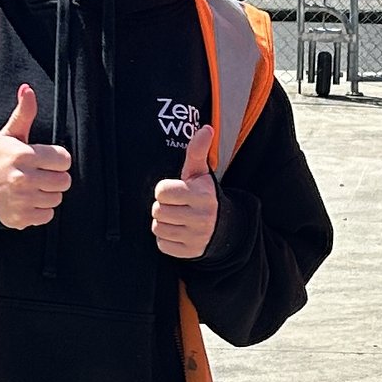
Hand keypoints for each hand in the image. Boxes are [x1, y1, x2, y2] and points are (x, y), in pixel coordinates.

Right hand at [0, 84, 70, 229]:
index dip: (58, 159)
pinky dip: (41, 210)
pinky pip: (48, 215)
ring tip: (33, 188)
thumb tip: (28, 89)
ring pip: (57, 198)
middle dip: (55, 177)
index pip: (64, 159)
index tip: (46, 160)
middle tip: (39, 174)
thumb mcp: (9, 136)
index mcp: (24, 155)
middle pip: (65, 181)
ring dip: (48, 194)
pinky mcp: (22, 218)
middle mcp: (24, 179)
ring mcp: (23, 200)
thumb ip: (23, 114)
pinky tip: (28, 201)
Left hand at [151, 121, 218, 258]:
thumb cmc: (204, 195)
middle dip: (164, 207)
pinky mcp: (190, 252)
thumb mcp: (201, 173)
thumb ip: (198, 151)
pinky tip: (179, 232)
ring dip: (164, 223)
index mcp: (201, 196)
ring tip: (177, 218)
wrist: (224, 228)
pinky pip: (162, 244)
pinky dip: (167, 239)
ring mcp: (196, 237)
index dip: (165, 190)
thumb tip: (206, 128)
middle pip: (157, 210)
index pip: (161, 191)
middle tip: (176, 206)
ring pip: (158, 228)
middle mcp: (201, 218)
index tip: (176, 191)